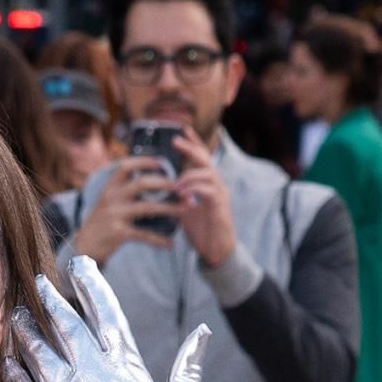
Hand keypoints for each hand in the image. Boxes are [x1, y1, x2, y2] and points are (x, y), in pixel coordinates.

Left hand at [3, 257, 251, 381]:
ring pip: (39, 356)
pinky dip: (15, 377)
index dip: (92, 286)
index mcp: (133, 372)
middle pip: (67, 328)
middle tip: (36, 282)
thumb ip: (188, 373)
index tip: (81, 265)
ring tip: (14, 316)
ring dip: (25, 333)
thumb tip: (201, 335)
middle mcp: (98, 381)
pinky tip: (7, 364)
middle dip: (51, 301)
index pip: (108, 316)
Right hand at [69, 157, 185, 264]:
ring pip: (148, 208)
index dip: (145, 161)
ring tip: (184, 210)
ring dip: (169, 208)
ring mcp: (114, 215)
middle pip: (142, 183)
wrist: (82, 250)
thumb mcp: (107, 204)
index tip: (162, 162)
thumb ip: (123, 193)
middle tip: (182, 187)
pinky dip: (158, 240)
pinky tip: (170, 244)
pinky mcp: (118, 233)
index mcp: (109, 188)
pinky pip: (144, 234)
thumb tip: (149, 184)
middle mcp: (111, 198)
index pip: (126, 166)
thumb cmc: (100, 226)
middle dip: (165, 183)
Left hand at [166, 127, 237, 269]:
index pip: (201, 157)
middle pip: (205, 158)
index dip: (193, 143)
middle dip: (190, 148)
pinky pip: (209, 191)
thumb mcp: (184, 209)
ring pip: (207, 173)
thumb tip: (160, 187)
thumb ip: (177, 196)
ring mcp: (220, 194)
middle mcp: (216, 184)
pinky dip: (194, 190)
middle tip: (175, 140)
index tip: (182, 129)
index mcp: (207, 182)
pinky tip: (183, 195)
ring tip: (175, 183)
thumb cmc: (201, 230)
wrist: (216, 251)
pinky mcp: (221, 207)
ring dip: (189, 175)